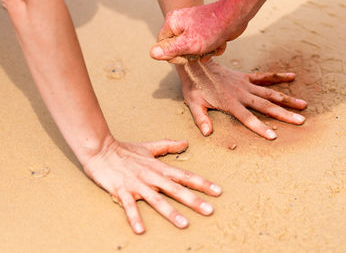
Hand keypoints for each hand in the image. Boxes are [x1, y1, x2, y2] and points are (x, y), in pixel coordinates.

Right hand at [83, 136, 221, 233]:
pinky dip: (134, 217)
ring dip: (171, 212)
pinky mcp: (121, 190)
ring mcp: (136, 184)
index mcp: (159, 167)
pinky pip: (129, 206)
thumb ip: (168, 145)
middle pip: (176, 189)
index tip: (217, 191)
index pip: (184, 175)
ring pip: (157, 199)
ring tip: (184, 224)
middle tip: (209, 210)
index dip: (202, 183)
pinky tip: (141, 230)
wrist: (100, 148)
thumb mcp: (149, 147)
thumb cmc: (125, 150)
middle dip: (193, 200)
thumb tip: (186, 142)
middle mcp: (151, 176)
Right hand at [150, 0, 247, 63]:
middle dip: (192, 55)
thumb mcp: (189, 44)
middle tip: (201, 51)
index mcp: (172, 23)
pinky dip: (212, 48)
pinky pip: (204, 46)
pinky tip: (219, 44)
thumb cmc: (212, 29)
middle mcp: (180, 23)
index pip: (163, 47)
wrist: (236, 17)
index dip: (174, 56)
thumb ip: (170, 50)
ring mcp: (193, 27)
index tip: (187, 55)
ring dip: (204, 53)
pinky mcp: (205, 30)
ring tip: (212, 46)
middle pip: (178, 50)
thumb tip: (152, 54)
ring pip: (192, 50)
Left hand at [177, 60, 307, 138]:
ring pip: (270, 93)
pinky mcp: (246, 77)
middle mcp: (241, 94)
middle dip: (284, 114)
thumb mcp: (193, 104)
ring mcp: (245, 85)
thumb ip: (201, 118)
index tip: (274, 136)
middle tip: (300, 121)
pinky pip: (265, 77)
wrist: (196, 64)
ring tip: (303, 105)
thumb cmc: (195, 86)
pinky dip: (279, 77)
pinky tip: (293, 76)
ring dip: (287, 99)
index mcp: (230, 103)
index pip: (247, 118)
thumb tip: (208, 133)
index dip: (260, 127)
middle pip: (266, 106)